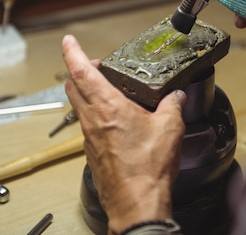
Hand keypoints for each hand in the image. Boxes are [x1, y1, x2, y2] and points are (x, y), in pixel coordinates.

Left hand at [62, 35, 186, 233]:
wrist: (137, 204)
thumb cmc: (147, 170)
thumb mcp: (170, 128)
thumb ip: (172, 106)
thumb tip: (176, 96)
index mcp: (107, 108)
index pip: (81, 72)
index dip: (73, 52)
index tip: (69, 41)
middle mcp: (92, 121)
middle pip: (72, 87)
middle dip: (79, 69)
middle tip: (92, 63)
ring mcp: (89, 138)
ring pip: (78, 106)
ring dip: (86, 92)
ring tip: (107, 89)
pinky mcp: (93, 152)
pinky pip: (88, 125)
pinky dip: (95, 113)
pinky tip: (116, 120)